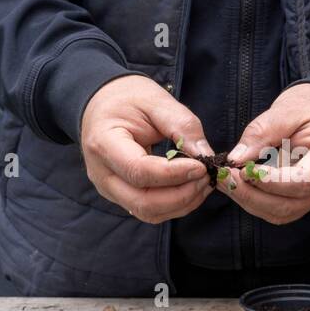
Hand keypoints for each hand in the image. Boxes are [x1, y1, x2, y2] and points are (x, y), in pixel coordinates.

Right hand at [80, 75, 212, 223]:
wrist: (103, 104)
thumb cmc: (127, 98)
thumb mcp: (156, 100)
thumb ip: (182, 125)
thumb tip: (207, 155)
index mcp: (104, 143)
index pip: (138, 171)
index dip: (174, 173)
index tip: (201, 165)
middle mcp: (102, 173)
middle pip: (142, 202)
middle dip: (182, 195)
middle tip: (207, 176)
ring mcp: (109, 189)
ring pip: (148, 212)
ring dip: (182, 203)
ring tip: (204, 182)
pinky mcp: (121, 195)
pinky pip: (150, 211)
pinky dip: (175, 205)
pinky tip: (192, 188)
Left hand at [224, 84, 309, 224]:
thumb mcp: (287, 110)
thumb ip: (262, 133)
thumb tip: (236, 159)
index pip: (303, 182)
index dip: (271, 182)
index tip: (244, 170)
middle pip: (289, 205)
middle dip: (252, 195)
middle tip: (225, 176)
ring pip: (281, 212)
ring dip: (250, 201)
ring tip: (227, 179)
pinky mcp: (305, 198)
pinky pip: (279, 209)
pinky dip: (255, 200)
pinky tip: (239, 184)